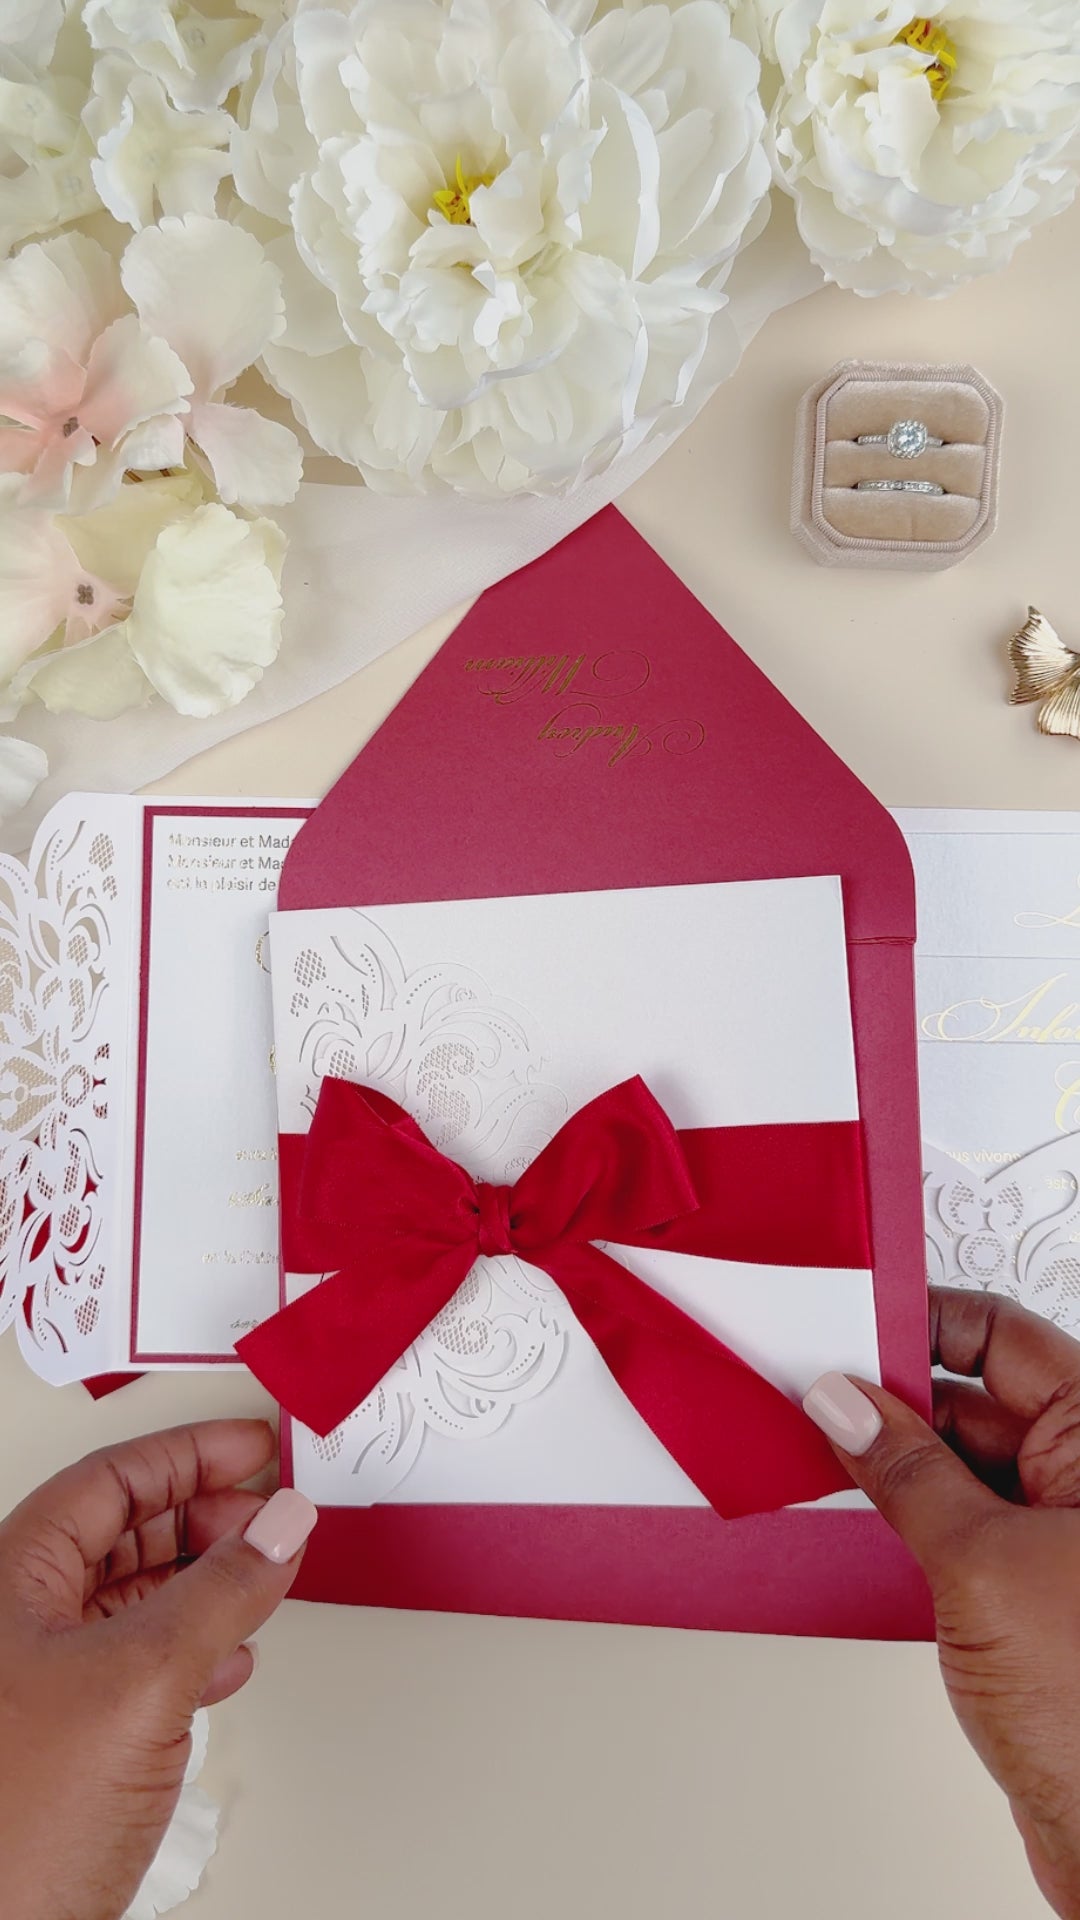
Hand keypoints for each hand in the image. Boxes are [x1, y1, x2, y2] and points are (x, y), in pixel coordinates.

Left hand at [0, 1420, 316, 1919]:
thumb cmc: (18, 1825)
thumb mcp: (141, 1680)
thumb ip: (221, 1590)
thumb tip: (280, 1521)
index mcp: (12, 1581)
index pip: (109, 1481)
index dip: (187, 1453)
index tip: (254, 1443)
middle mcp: (20, 1623)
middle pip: (123, 1531)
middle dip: (204, 1512)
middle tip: (269, 1505)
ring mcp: (42, 1684)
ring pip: (137, 1597)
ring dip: (208, 1579)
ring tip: (266, 1569)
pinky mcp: (70, 1741)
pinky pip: (141, 1660)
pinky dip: (197, 1643)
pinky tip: (231, 1655)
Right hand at [805, 1288, 1079, 1919]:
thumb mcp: (978, 1562)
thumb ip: (904, 1471)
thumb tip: (847, 1404)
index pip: (1003, 1338)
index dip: (925, 1322)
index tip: (850, 1323)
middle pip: (977, 1396)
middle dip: (894, 1394)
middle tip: (814, 1393)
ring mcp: (1060, 1533)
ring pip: (960, 1462)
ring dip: (892, 1460)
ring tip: (818, 1452)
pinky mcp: (1030, 1585)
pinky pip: (959, 1519)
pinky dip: (905, 1513)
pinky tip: (851, 1515)